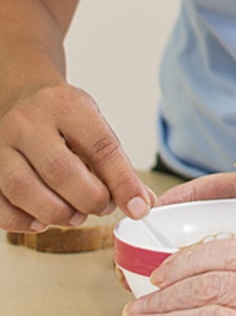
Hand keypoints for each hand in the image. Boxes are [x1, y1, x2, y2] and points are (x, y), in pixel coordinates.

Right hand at [0, 82, 154, 230]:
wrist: (20, 95)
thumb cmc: (63, 116)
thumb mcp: (94, 124)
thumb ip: (116, 164)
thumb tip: (142, 202)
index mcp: (67, 107)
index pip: (101, 147)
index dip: (122, 182)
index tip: (138, 206)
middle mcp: (29, 123)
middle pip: (60, 170)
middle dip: (88, 199)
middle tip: (102, 207)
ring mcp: (0, 144)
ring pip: (22, 188)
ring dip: (55, 213)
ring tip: (75, 216)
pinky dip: (21, 220)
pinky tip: (41, 221)